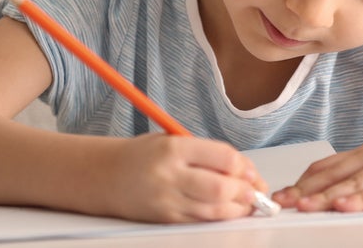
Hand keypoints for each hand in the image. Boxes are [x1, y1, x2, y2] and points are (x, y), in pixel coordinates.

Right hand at [97, 133, 267, 222]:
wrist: (104, 176)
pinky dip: (219, 217)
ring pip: (214, 210)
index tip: (252, 172)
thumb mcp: (173, 140)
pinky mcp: (165, 219)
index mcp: (175, 148)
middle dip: (246, 192)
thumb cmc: (142, 155)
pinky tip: (229, 212)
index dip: (245, 167)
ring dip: (238, 209)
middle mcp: (171, 175)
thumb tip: (244, 170)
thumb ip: (206, 153)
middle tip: (258, 192)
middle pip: (221, 188)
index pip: (223, 158)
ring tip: (249, 204)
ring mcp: (167, 200)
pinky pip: (200, 221)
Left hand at [272, 139, 362, 212]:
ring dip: (325, 197)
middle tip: (281, 202)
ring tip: (302, 206)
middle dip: (305, 190)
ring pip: (353, 184)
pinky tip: (344, 206)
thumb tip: (339, 189)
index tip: (284, 193)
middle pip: (334, 175)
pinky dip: (361, 201)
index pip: (328, 165)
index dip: (304, 180)